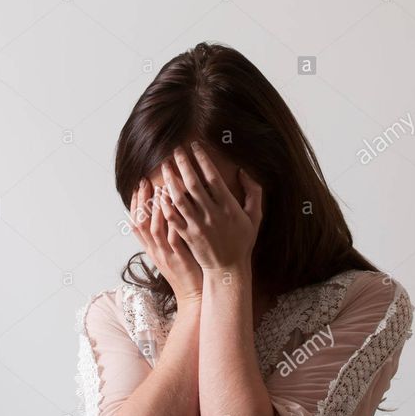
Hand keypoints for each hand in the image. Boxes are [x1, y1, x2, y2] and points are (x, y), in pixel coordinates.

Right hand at [130, 177, 202, 305]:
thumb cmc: (187, 272)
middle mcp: (155, 251)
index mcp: (152, 250)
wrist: (194, 296)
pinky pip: (172, 237)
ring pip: (154, 228)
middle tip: (144, 180)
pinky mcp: (179, 258)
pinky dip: (172, 221)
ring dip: (156, 207)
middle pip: (141, 222)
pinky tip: (176, 207)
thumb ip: (167, 236)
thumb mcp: (171, 254)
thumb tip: (168, 213)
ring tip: (160, 187)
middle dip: (141, 200)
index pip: (137, 223)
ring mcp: (166, 255)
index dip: (136, 204)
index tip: (138, 186)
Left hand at [158, 141, 262, 271]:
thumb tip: (243, 171)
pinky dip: (164, 204)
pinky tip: (159, 192)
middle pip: (193, 184)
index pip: (213, 178)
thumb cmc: (242, 241)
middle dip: (183, 164)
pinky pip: (172, 217)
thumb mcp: (255, 216)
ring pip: (179, 199)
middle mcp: (212, 215)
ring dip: (170, 180)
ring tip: (165, 166)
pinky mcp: (187, 236)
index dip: (202, 160)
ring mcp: (197, 226)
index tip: (195, 146)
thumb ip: (253, 192)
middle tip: (175, 151)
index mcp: (228, 207)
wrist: (228, 269)